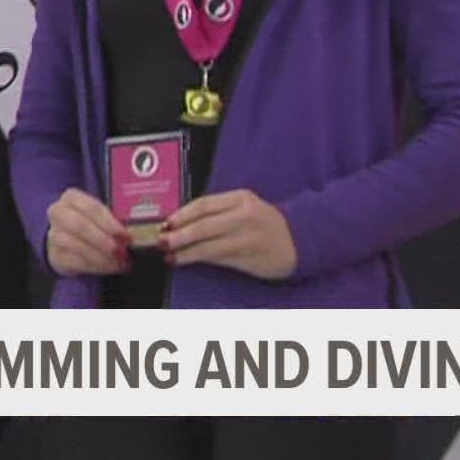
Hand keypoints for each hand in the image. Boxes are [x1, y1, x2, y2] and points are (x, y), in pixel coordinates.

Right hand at [45, 188, 129, 275]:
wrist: (66, 234)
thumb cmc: (91, 220)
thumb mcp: (101, 213)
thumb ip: (115, 218)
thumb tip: (135, 230)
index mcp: (72, 197)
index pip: (91, 207)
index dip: (109, 222)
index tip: (126, 235)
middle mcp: (59, 213)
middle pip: (80, 226)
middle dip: (103, 240)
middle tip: (122, 251)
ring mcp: (53, 235)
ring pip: (77, 246)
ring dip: (102, 257)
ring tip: (120, 262)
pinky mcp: (55, 255)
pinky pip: (76, 263)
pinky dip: (96, 266)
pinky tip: (110, 268)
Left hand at [160, 190, 296, 280]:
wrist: (299, 240)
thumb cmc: (265, 223)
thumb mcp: (244, 207)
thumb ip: (218, 211)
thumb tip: (181, 222)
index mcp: (240, 198)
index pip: (204, 204)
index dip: (182, 214)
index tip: (166, 223)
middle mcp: (243, 215)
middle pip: (203, 225)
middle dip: (178, 234)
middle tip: (161, 241)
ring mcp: (246, 237)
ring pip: (208, 244)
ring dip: (184, 251)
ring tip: (168, 255)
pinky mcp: (248, 257)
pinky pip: (216, 257)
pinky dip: (197, 259)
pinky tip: (184, 261)